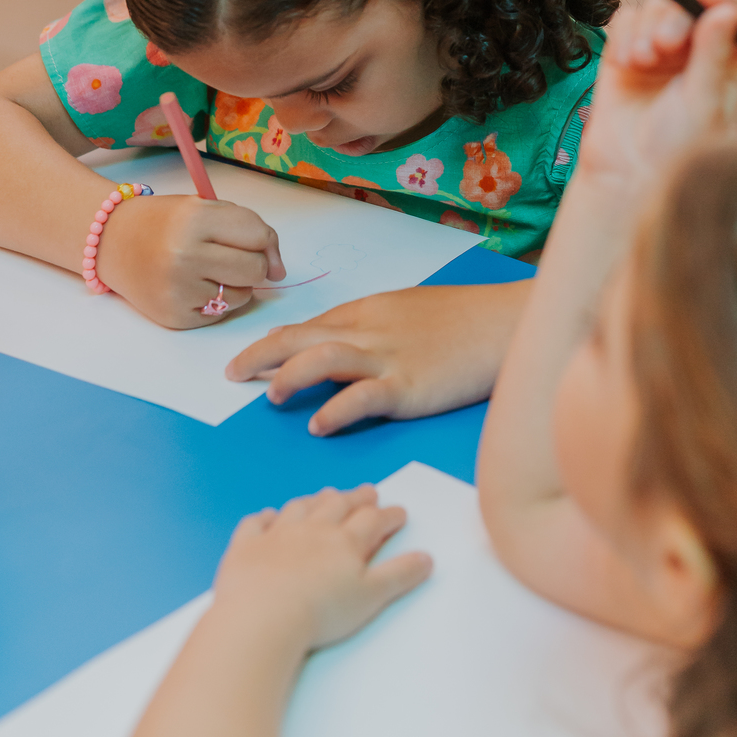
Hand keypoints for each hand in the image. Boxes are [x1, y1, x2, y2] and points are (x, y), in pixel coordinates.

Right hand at [97, 194, 285, 329]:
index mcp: (196, 219)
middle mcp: (185, 255)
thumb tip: (279, 272)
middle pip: (255, 270)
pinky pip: (220, 314)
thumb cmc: (166, 222)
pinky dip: (216, 302)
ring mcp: (178, 290)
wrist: (113, 241)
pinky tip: (193, 285)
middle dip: (253, 264)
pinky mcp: (174, 316)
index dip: (266, 242)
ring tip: (208, 270)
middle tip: (231, 257)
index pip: (259, 237)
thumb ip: (248, 229)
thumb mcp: (205, 208)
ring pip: (242, 296)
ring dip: (234, 285)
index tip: (258, 244)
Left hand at [212, 485, 431, 653]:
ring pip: (301, 508)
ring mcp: (277, 534)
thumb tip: (427, 558)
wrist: (263, 615)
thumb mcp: (370, 597)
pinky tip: (269, 516)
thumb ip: (399, 575)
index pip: (372, 521)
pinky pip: (257, 524)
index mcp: (345, 542)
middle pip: (339, 505)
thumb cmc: (321, 612)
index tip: (399, 511)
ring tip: (326, 496)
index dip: (388, 515)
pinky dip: (265, 518)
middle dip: (356, 498)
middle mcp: (313, 529)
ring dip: (316, 500)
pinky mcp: (247, 545)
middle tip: (368, 491)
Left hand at [226, 280, 528, 434]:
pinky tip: (319, 424)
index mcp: (368, 313)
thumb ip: (373, 327)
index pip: (308, 326)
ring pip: (322, 358)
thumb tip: (342, 343)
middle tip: (232, 375)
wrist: (504, 323)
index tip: (247, 359)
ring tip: (270, 396)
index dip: (273, 342)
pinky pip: (362, 397)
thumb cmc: (462, 320)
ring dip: (289, 376)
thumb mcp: (408, 312)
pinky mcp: (409, 387)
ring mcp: (388, 359)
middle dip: (261, 354)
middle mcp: (370, 331)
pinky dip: (334, 410)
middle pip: (301, 336)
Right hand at [580, 0, 736, 186]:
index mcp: (728, 63)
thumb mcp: (703, 103)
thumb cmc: (677, 149)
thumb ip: (713, 55)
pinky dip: (625, 36)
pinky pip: (626, 21)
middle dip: (677, 17)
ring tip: (643, 62)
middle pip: (689, 5)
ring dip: (647, 29)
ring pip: (656, 8)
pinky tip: (627, 64)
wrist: (627, 176)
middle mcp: (696, 52)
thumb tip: (726, 9)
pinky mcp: (625, 54)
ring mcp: (660, 51)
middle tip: (666, 44)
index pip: (736, 15)